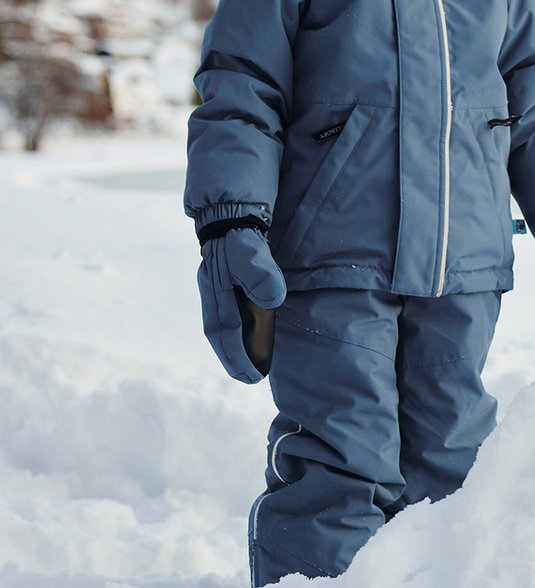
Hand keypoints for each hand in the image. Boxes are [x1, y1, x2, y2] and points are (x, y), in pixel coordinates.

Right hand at [198, 226, 285, 382]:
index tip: (250, 375)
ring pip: (220, 325)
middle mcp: (212, 291)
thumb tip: (271, 301)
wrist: (230, 209)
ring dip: (232, 347)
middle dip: (232, 358)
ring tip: (246, 366)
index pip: (225, 331)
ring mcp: (215, 287)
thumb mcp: (252, 250)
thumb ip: (262, 273)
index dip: (236, 356)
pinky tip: (245, 336)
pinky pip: (226, 313)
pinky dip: (233, 330)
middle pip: (219, 333)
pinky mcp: (222, 281)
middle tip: (248, 378)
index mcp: (216, 290)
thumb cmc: (242, 233)